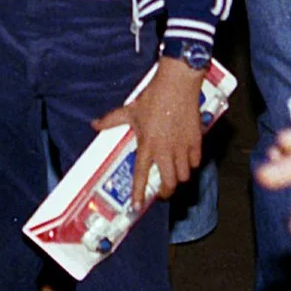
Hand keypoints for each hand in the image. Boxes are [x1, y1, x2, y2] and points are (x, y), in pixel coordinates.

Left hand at [99, 57, 204, 203]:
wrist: (177, 84)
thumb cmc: (153, 97)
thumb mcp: (130, 109)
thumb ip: (112, 120)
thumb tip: (94, 124)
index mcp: (147, 145)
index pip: (141, 175)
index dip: (139, 193)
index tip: (137, 206)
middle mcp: (165, 151)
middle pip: (169, 183)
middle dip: (165, 192)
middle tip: (161, 190)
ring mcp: (182, 147)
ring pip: (184, 176)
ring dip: (178, 178)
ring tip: (174, 175)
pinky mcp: (196, 141)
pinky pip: (196, 162)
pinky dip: (191, 165)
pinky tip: (187, 160)